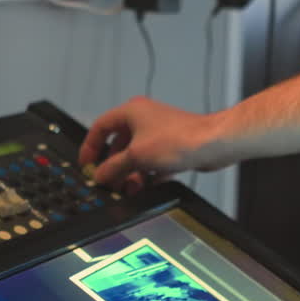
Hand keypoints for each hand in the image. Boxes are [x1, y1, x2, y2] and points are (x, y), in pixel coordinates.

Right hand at [79, 97, 226, 193]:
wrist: (212, 144)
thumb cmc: (179, 140)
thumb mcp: (136, 157)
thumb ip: (114, 167)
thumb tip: (100, 175)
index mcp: (131, 112)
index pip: (101, 127)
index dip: (91, 146)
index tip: (87, 163)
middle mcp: (144, 119)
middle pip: (118, 144)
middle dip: (113, 165)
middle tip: (108, 181)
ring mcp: (158, 133)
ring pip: (136, 155)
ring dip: (130, 173)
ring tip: (128, 189)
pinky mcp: (171, 146)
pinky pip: (152, 162)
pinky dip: (147, 174)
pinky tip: (145, 187)